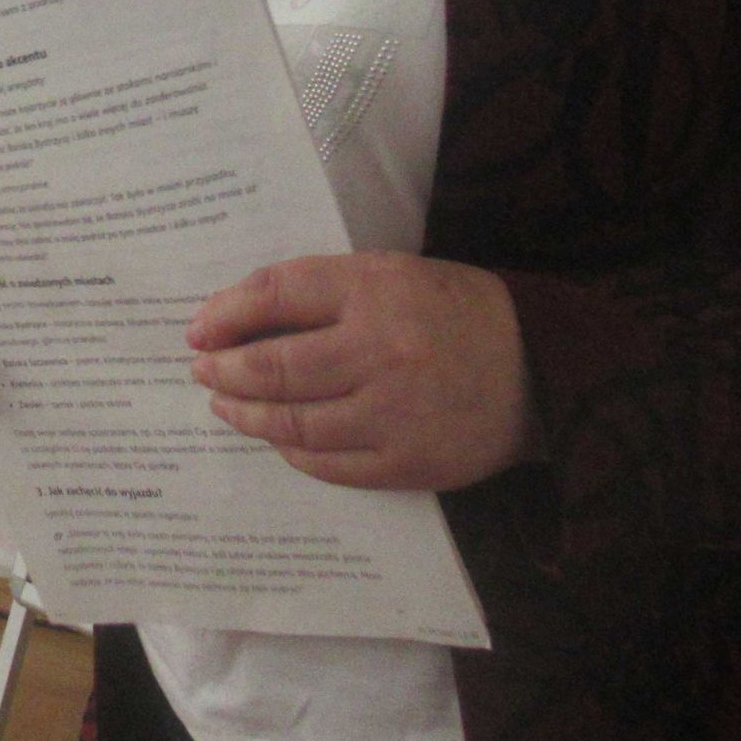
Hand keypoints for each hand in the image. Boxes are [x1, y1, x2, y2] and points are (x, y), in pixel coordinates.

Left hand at [186, 252, 539, 490]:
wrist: (542, 367)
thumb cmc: (454, 312)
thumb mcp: (392, 276)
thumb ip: (322, 293)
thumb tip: (237, 319)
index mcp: (377, 289)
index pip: (277, 294)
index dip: (227, 313)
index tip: (198, 328)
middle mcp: (383, 351)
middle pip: (275, 366)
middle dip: (225, 371)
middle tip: (202, 371)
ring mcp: (395, 414)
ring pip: (294, 422)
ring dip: (248, 415)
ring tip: (225, 405)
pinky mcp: (409, 463)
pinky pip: (328, 464)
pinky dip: (293, 451)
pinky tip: (277, 438)